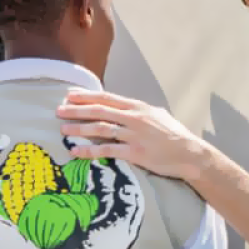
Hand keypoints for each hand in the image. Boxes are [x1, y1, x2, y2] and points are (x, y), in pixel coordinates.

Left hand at [57, 89, 206, 181]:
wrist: (189, 153)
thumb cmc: (174, 134)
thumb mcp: (157, 115)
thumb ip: (138, 111)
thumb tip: (124, 108)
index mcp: (137, 106)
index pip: (107, 98)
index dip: (86, 96)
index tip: (69, 95)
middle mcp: (134, 118)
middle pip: (99, 111)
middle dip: (76, 110)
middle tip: (58, 111)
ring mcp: (134, 135)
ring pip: (100, 128)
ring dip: (79, 129)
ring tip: (63, 130)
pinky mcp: (135, 153)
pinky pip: (107, 151)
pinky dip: (90, 151)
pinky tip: (76, 151)